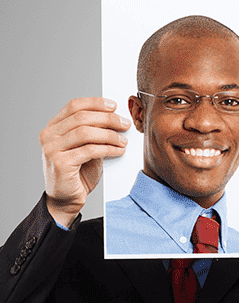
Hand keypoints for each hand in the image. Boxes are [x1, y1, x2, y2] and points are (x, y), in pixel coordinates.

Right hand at [40, 98, 129, 226]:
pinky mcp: (60, 163)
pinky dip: (108, 149)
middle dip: (108, 119)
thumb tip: (116, 118)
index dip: (96, 103)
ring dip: (110, 135)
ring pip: (86, 132)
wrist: (66, 199)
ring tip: (124, 140)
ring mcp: (52, 149)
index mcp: (53, 127)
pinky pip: (90, 150)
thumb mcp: (86, 147)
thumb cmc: (78, 173)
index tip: (114, 106)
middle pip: (82, 117)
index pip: (74, 106)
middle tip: (125, 124)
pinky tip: (119, 150)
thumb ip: (94, 132)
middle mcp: (49, 136)